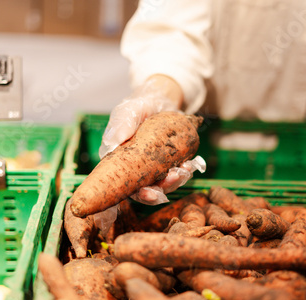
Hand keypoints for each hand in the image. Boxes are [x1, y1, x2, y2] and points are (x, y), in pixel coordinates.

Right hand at [99, 75, 204, 206]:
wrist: (159, 100)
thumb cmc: (137, 106)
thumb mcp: (128, 111)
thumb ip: (121, 124)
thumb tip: (115, 139)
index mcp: (120, 162)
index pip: (126, 185)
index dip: (139, 194)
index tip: (150, 194)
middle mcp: (136, 169)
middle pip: (148, 189)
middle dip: (162, 189)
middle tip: (173, 179)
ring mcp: (153, 168)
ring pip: (164, 184)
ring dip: (176, 181)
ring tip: (185, 169)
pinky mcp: (168, 163)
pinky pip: (176, 173)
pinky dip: (184, 171)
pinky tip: (189, 164)